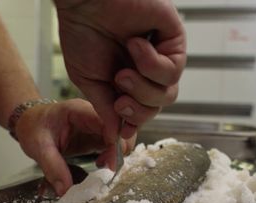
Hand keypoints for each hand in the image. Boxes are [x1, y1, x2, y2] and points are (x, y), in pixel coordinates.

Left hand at [15, 99, 134, 195]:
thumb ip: (52, 167)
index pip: (107, 122)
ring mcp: (96, 124)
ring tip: (103, 168)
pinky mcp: (96, 135)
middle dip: (118, 150)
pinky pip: (112, 144)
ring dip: (116, 154)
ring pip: (120, 137)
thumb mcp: (38, 147)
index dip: (114, 142)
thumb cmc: (33, 127)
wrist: (29, 122)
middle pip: (119, 128)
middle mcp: (92, 115)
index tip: (109, 165)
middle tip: (108, 169)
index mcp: (79, 111)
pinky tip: (100, 165)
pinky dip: (111, 156)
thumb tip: (65, 190)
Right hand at [55, 0, 185, 141]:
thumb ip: (104, 108)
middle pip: (156, 107)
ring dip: (142, 89)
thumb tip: (113, 137)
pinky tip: (134, 44)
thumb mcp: (88, 80)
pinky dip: (150, 63)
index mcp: (126, 80)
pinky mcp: (173, 40)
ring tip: (123, 72)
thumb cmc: (82, 33)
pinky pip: (172, 70)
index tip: (120, 133)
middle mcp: (145, 71)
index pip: (140, 111)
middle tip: (119, 97)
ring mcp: (161, 56)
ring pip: (168, 95)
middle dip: (137, 110)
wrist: (84, 2)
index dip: (133, 124)